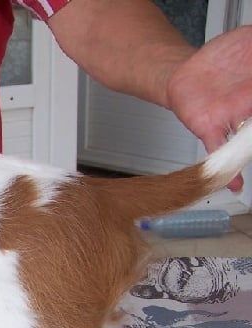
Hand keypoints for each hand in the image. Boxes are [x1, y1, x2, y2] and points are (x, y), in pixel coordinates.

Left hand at [167, 25, 251, 190]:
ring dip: (248, 152)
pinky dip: (227, 170)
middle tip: (251, 126)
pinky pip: (218, 150)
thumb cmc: (223, 57)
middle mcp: (249, 105)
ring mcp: (231, 117)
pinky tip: (236, 184)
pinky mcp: (208, 127)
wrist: (186, 68)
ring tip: (245, 159)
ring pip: (246, 140)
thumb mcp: (251, 37)